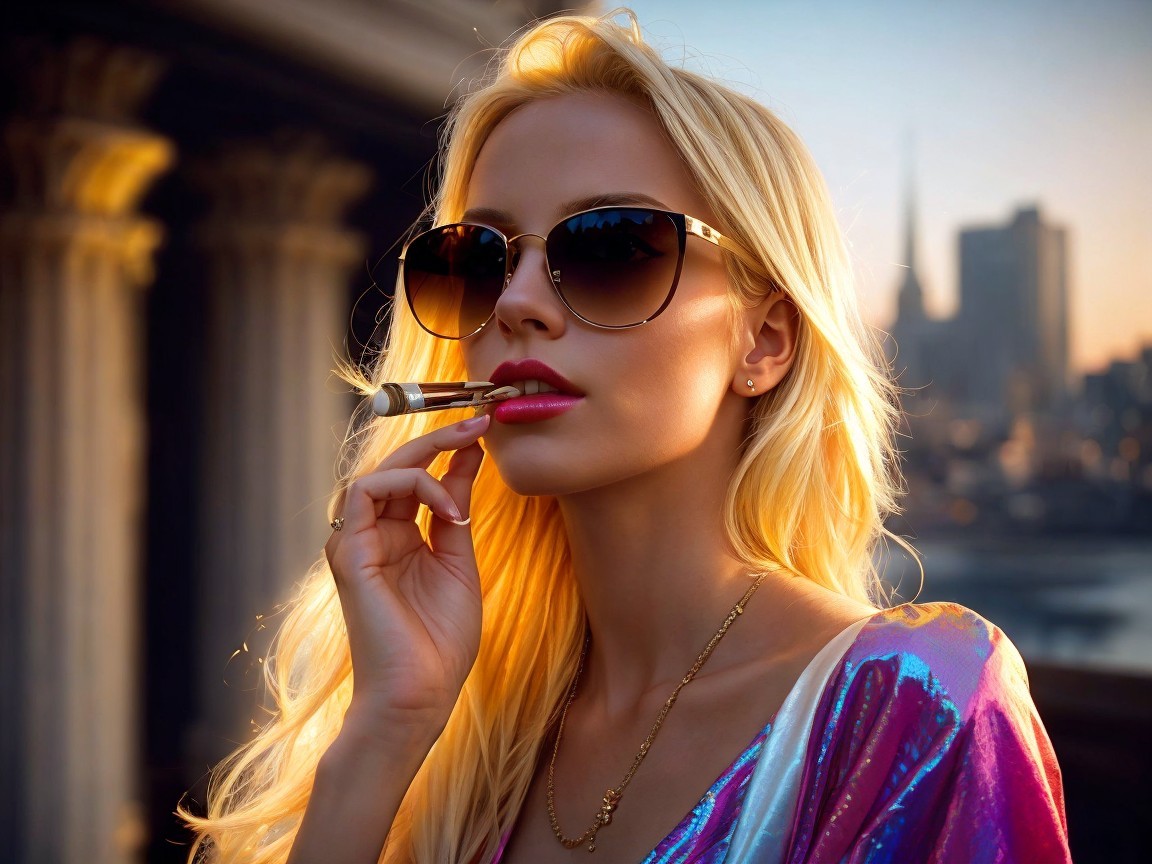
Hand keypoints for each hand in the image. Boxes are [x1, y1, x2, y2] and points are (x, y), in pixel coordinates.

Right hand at [324, 413, 488, 745]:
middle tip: (479, 423)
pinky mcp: (349, 553)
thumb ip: (454, 510)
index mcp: (397, 538)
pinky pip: (366, 492)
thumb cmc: (440, 642)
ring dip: (425, 457)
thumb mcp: (459, 561)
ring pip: (377, 471)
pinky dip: (410, 485)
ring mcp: (355, 543)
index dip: (447, 449)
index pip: (415, 477)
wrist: (421, 696)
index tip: (485, 430)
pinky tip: (447, 509)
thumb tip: (467, 460)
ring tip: (465, 463)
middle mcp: (371, 536)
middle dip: (438, 438)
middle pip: (395, 466)